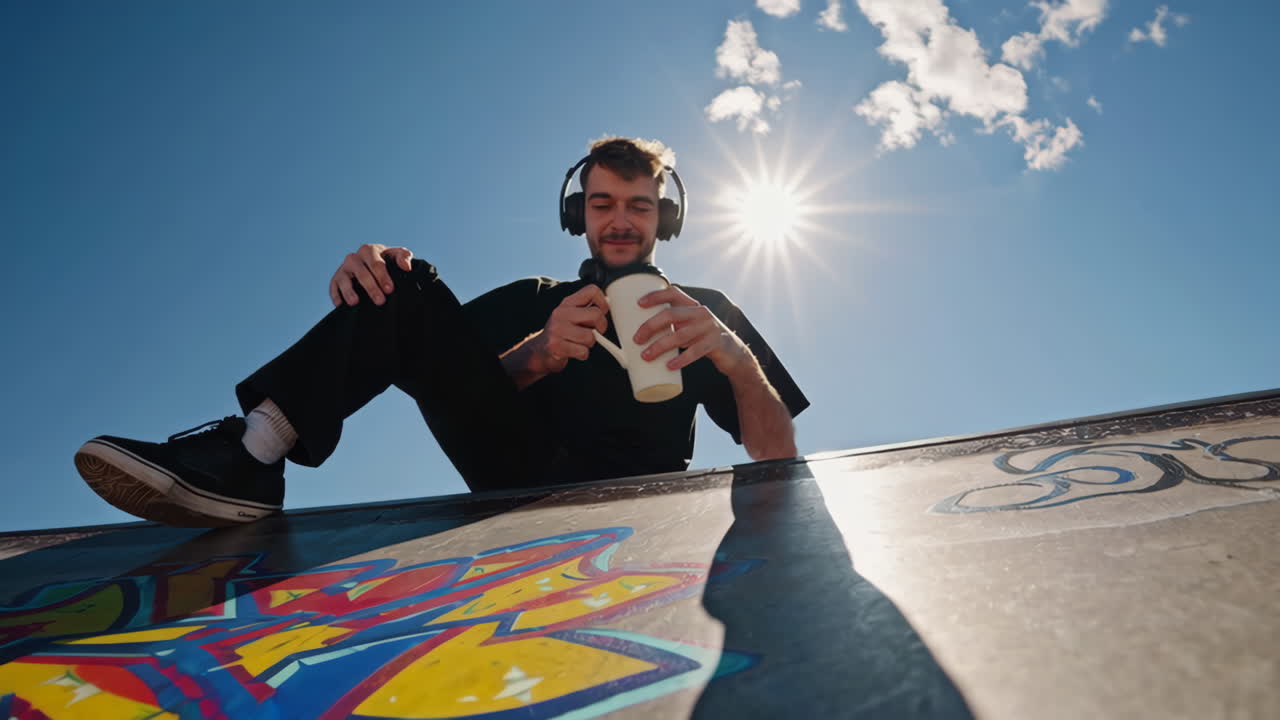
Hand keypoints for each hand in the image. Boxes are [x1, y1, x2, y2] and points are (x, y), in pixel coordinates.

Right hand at [329, 244, 414, 305]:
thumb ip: (404, 257)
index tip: (390, 290)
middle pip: (361, 272)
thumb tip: (406, 267)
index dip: (382, 276)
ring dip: (348, 291)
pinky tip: (340, 305)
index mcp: (369, 250)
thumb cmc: (389, 262)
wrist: (376, 268)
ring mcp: (344, 269)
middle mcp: (354, 257)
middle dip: (371, 287)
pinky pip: (333, 286)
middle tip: (380, 301)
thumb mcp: (398, 256)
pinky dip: (335, 295)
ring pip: (343, 278)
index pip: (376, 263)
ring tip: (355, 302)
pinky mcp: (336, 279)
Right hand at [535, 284, 609, 373]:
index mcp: (567, 303)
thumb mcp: (571, 315)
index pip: (592, 290)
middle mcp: (561, 313)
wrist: (540, 351)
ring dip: (589, 344)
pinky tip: (574, 351)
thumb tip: (608, 303)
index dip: (603, 302)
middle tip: (594, 332)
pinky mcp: (556, 346)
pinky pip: (583, 351)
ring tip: (580, 343)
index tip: (601, 312)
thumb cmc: (561, 333)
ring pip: (591, 336)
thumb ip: (587, 308)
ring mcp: (557, 329)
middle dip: (600, 327)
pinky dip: (583, 354)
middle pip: (596, 314)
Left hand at [634, 287, 749, 376]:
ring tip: (646, 356)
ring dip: (660, 346)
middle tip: (637, 339)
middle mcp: (701, 313)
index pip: (673, 293)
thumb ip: (673, 326)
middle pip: (671, 314)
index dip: (655, 296)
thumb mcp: (690, 327)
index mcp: (692, 306)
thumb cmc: (703, 339)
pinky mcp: (715, 343)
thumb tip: (641, 335)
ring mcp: (709, 327)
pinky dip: (681, 359)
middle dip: (650, 326)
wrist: (733, 353)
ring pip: (680, 335)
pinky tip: (670, 365)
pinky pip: (695, 351)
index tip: (639, 304)